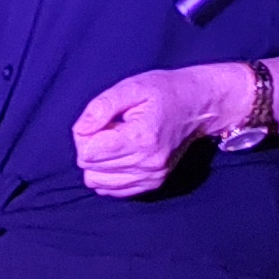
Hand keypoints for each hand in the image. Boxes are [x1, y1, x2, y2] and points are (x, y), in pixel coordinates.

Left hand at [70, 65, 244, 194]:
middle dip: (90, 148)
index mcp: (141, 138)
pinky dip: (108, 175)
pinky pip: (113, 191)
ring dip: (98, 163)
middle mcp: (148, 163)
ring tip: (115, 142)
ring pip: (98, 183)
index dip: (84, 135)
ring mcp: (152, 176)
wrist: (198, 105)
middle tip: (108, 129)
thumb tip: (80, 130)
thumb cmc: (163, 92)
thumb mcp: (131, 88)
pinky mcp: (154, 183)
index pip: (88, 153)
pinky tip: (120, 155)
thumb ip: (100, 107)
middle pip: (91, 169)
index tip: (100, 121)